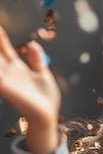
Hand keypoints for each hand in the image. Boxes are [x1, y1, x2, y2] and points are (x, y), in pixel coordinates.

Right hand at [0, 25, 60, 153]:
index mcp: (17, 68)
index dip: (0, 36)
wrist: (47, 117)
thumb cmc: (45, 99)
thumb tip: (32, 43)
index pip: (4, 48)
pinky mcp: (6, 88)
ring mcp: (6, 80)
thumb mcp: (42, 74)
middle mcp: (8, 72)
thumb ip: (36, 60)